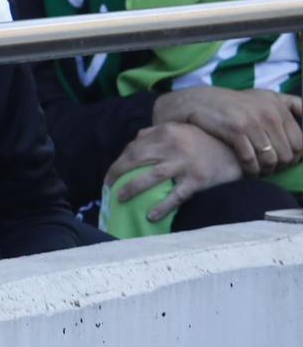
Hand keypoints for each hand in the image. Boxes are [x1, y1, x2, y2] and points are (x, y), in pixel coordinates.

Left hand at [105, 122, 244, 221]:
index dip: (119, 162)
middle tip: (107, 186)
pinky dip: (162, 206)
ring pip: (151, 176)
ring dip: (132, 188)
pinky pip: (176, 195)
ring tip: (120, 198)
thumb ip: (156, 134)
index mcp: (166, 132)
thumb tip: (133, 143)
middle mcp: (174, 145)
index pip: (134, 148)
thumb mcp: (180, 130)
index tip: (110, 175)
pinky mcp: (199, 179)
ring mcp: (186, 163)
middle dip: (118, 173)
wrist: (238, 151)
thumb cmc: (203, 142)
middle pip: (136, 159)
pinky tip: (150, 215)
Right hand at [152, 85, 302, 175]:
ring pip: (269, 158)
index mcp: (278, 106)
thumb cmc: (235, 102)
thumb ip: (291, 103)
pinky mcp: (235, 130)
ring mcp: (252, 122)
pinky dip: (251, 170)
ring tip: (262, 172)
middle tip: (272, 170)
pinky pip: (250, 159)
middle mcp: (269, 113)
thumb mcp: (265, 96)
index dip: (295, 157)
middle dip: (280, 166)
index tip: (285, 162)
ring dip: (266, 171)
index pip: (299, 142)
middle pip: (286, 153)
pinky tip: (249, 172)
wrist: (201, 100)